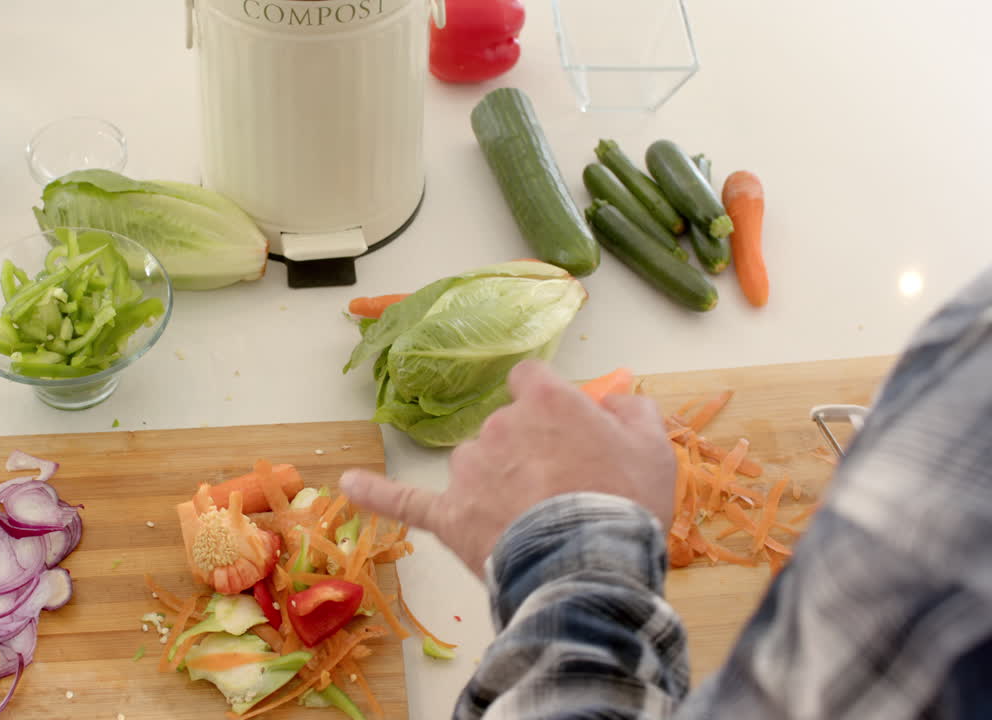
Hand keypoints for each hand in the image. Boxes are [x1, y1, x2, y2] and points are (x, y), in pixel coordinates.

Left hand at [340, 359, 674, 575]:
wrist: (589, 566)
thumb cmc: (624, 503)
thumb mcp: (651, 447)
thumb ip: (630, 410)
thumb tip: (612, 399)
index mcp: (544, 400)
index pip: (530, 380)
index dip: (547, 405)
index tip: (561, 426)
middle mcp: (498, 425)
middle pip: (504, 427)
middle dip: (527, 454)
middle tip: (564, 491)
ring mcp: (469, 471)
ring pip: (475, 464)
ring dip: (496, 484)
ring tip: (535, 522)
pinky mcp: (449, 515)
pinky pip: (405, 500)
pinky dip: (376, 493)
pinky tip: (348, 485)